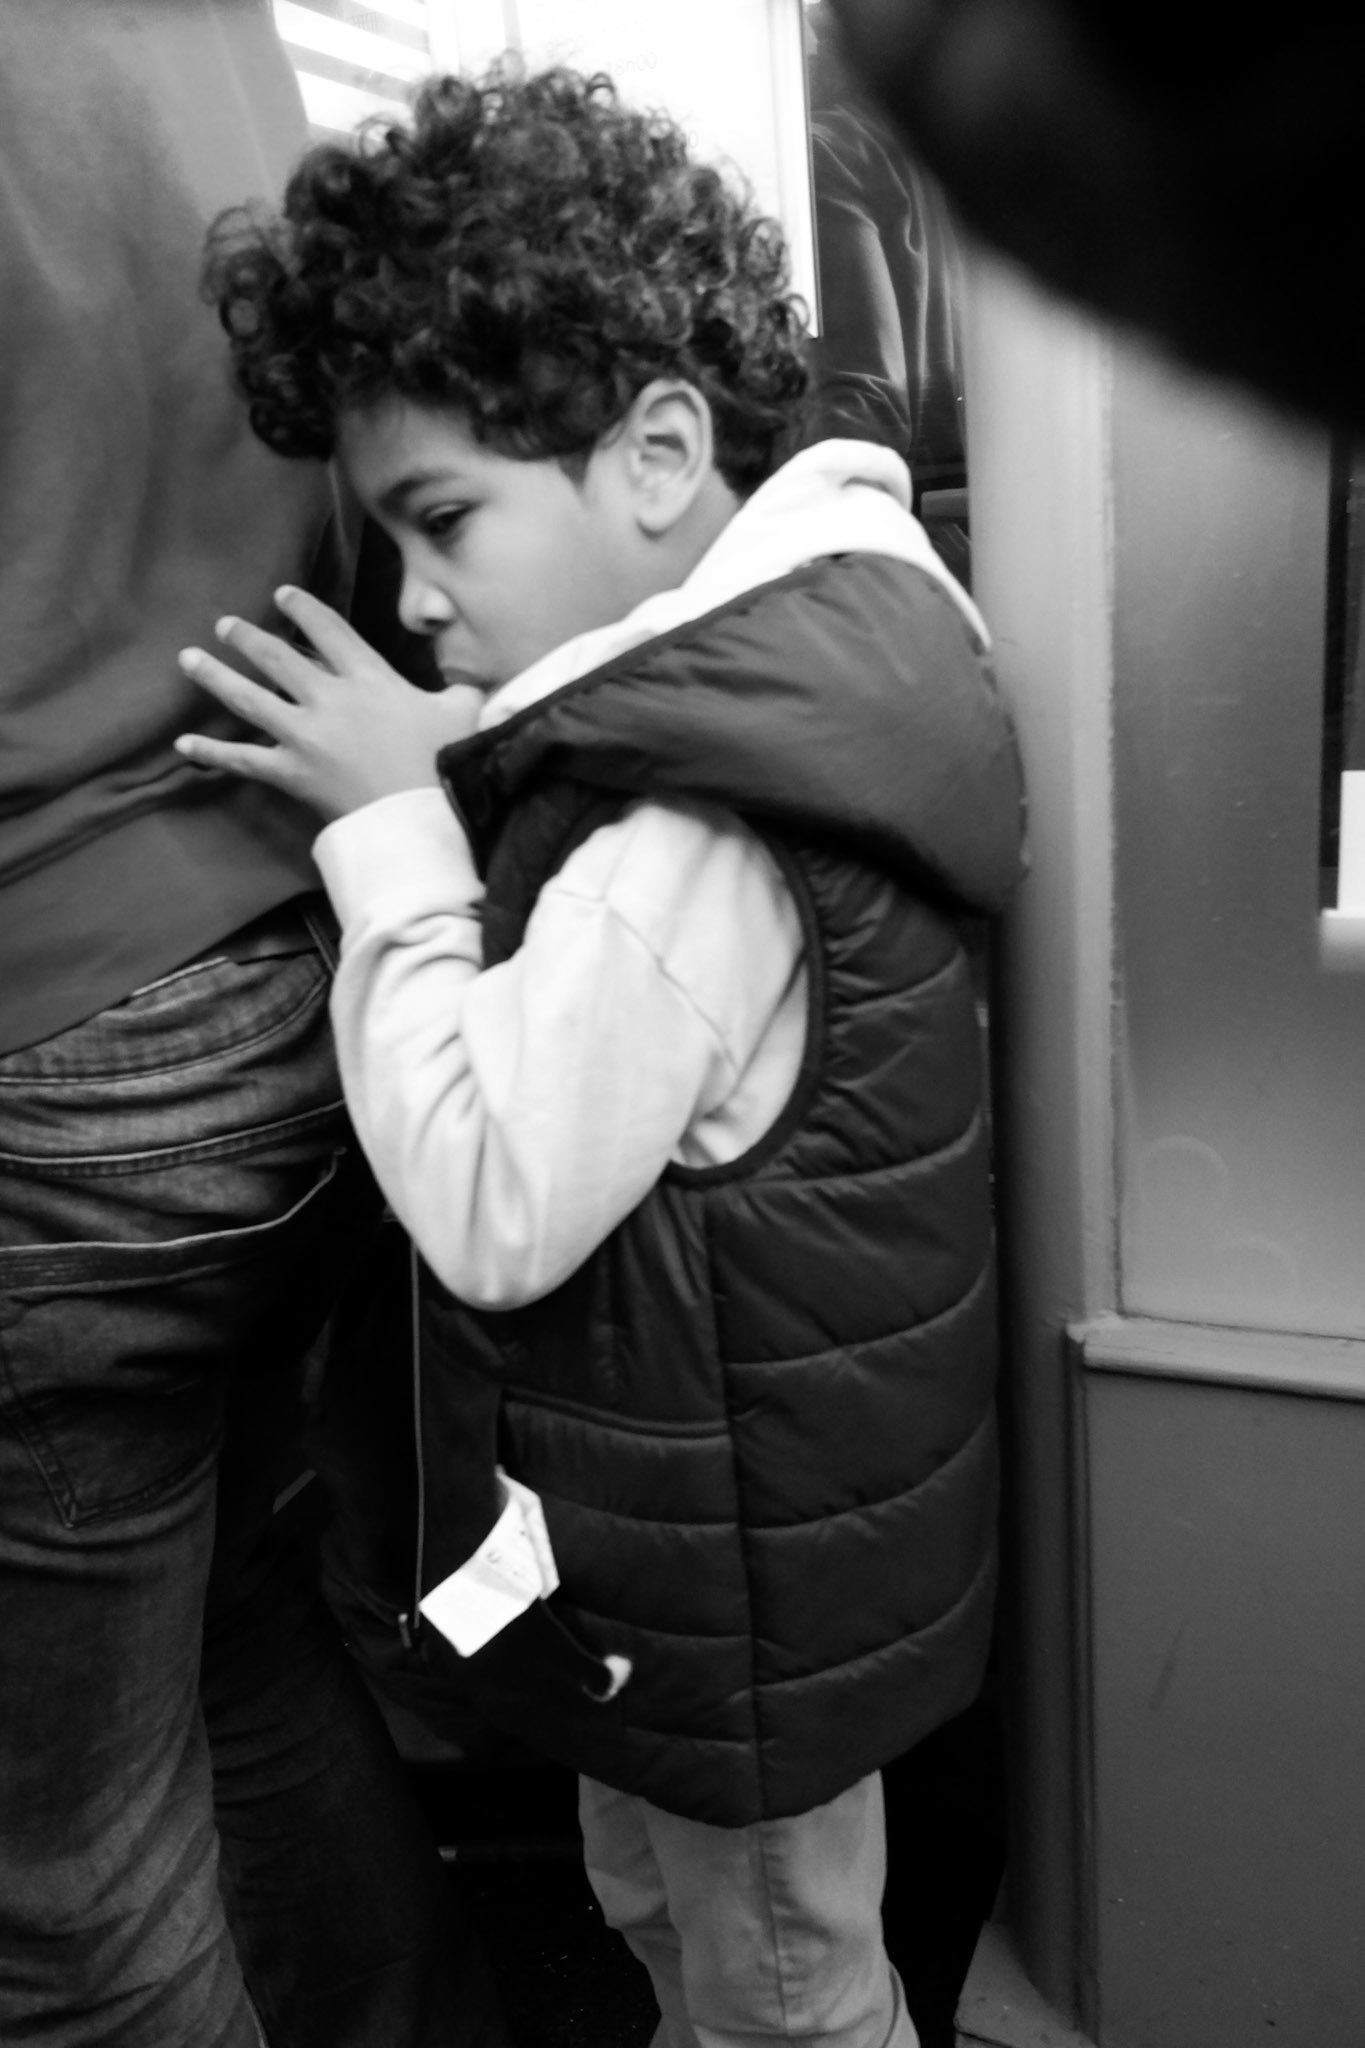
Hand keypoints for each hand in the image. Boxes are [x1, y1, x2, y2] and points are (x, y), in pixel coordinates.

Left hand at [175, 586, 483, 821]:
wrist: (421, 818)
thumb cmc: (446, 764)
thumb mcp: (463, 712)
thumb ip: (460, 685)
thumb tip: (471, 673)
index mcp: (370, 679)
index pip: (329, 630)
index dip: (304, 610)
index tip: (283, 595)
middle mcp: (329, 700)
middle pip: (277, 658)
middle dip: (247, 638)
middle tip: (225, 625)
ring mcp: (305, 737)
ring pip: (249, 699)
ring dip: (215, 677)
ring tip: (189, 659)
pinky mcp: (292, 774)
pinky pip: (243, 760)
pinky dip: (212, 753)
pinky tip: (183, 745)